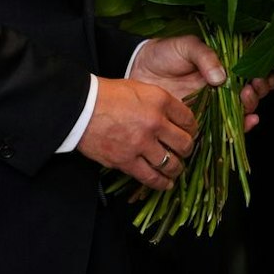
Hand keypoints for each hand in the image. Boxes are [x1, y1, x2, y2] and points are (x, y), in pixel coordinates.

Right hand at [76, 77, 197, 190]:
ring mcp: (141, 144)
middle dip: (187, 149)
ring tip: (176, 168)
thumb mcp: (140, 88)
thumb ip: (158, 103)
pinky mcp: (127, 161)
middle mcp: (155, 122)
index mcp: (160, 100)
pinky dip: (161, 183)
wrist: (81, 108)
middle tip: (184, 151)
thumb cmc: (107, 95)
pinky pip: (151, 177)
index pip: (189, 119)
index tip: (190, 133)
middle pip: (184, 143)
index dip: (192, 128)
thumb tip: (172, 117)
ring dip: (176, 168)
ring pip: (171, 163)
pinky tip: (166, 184)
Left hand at [131, 35, 273, 131]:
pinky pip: (226, 128)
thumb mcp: (186, 46)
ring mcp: (215, 105)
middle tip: (252, 86)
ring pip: (244, 110)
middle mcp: (224, 87)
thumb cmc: (163, 54)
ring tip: (246, 98)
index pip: (251, 70)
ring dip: (252, 106)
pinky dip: (241, 128)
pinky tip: (248, 121)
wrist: (138, 71)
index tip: (261, 73)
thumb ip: (205, 56)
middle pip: (253, 91)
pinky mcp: (203, 121)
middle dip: (259, 89)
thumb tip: (222, 77)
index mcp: (224, 66)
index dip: (263, 72)